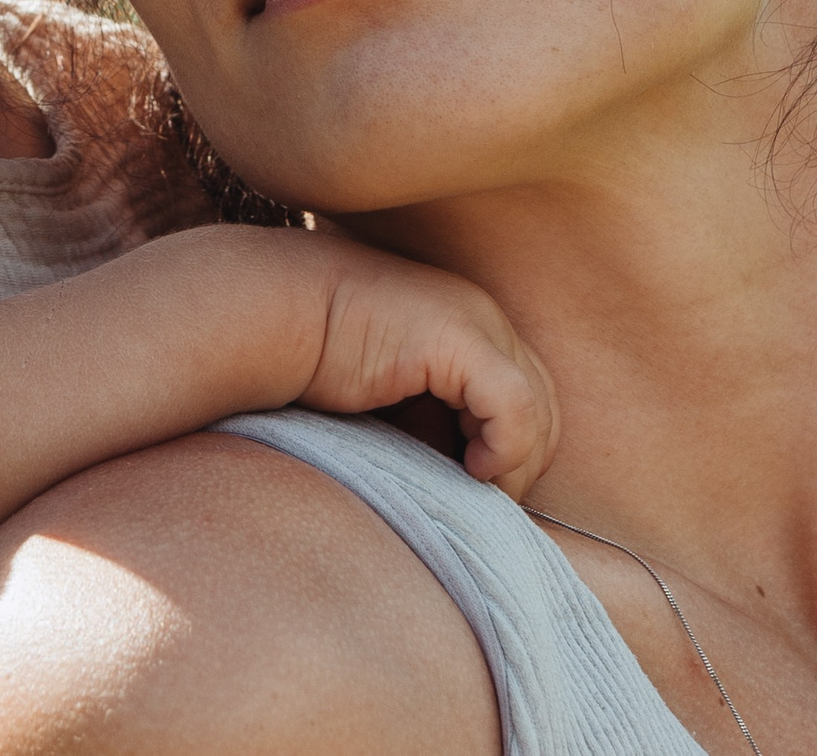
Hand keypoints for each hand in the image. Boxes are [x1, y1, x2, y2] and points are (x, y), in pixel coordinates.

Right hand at [296, 240, 557, 499]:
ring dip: (517, 463)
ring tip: (479, 491)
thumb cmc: (315, 360)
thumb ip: (434, 418)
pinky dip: (505, 446)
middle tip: (488, 502)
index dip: (517, 449)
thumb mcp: (392, 393)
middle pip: (546, 402)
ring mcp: (475, 320)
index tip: (483, 489)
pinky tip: (474, 469)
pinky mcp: (458, 338)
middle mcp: (483, 314)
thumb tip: (468, 478)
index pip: (530, 394)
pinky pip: (514, 405)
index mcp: (469, 323)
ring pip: (539, 408)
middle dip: (525, 462)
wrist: (270, 314)